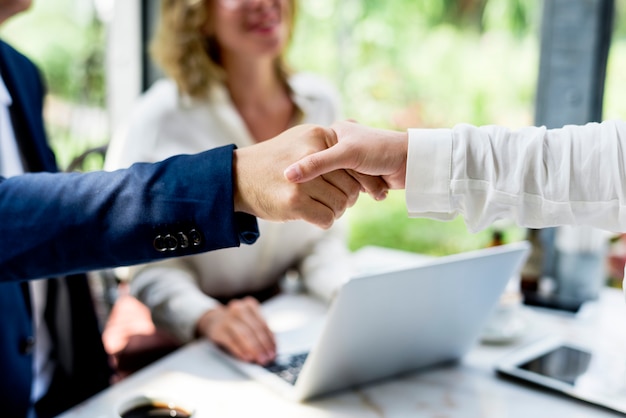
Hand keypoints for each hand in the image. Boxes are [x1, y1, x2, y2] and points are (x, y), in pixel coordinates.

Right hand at [196, 297, 275, 364]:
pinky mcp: (217, 330)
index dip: (270, 339)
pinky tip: (246, 357)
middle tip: (268, 358)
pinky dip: (240, 350)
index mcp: (249, 305)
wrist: (211, 320)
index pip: (263, 324)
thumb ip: (259, 331)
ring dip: (254, 349)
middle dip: (263, 345)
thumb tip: (270, 349)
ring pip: (244, 334)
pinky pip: (231, 341)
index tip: (274, 351)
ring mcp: (226, 318)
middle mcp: (238, 309)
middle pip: (254, 329)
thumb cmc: (235, 323)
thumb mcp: (247, 321)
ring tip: (259, 359)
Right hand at [233, 124, 387, 228]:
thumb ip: (326, 140)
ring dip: (336, 211)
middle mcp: (311, 155)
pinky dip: (325, 221)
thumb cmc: (274, 162)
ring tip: (324, 208)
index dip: (360, 180)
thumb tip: (356, 127)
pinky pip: (327, 218)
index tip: (360, 189)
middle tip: (338, 202)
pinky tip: (315, 216)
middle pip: (350, 185)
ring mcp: (302, 180)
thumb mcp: (299, 139)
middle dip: (347, 198)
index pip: (353, 162)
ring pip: (341, 203)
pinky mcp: (294, 201)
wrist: (238, 177)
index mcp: (317, 136)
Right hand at [283, 121, 407, 189]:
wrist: (413, 160)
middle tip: (359, 183)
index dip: (316, 173)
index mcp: (332, 133)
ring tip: (372, 185)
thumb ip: (316, 164)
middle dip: (344, 183)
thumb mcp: (345, 155)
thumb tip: (287, 175)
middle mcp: (339, 146)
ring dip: (355, 191)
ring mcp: (349, 163)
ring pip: (339, 185)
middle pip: (326, 174)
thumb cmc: (379, 150)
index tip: (320, 180)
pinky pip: (350, 191)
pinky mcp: (360, 177)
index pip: (312, 158)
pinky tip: (373, 192)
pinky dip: (361, 194)